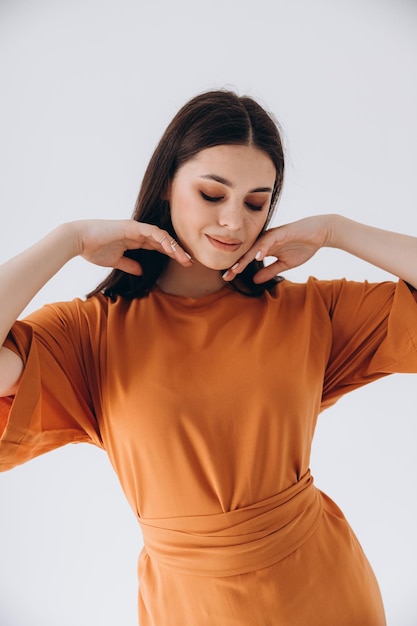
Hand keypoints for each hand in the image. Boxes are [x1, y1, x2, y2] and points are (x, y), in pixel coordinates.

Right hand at [73, 219, 191, 274]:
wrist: (78, 240)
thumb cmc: (93, 249)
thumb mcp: (116, 261)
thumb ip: (130, 265)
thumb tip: (142, 272)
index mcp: (135, 240)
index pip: (159, 246)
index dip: (172, 254)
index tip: (184, 264)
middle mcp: (138, 232)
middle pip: (164, 241)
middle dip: (178, 251)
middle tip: (191, 262)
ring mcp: (136, 228)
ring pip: (162, 236)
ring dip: (174, 247)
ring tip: (185, 258)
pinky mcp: (132, 227)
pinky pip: (152, 232)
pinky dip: (163, 240)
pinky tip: (171, 249)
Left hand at [223, 215, 331, 282]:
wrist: (319, 234)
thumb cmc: (302, 246)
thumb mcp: (284, 264)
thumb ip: (269, 271)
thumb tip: (254, 280)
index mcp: (264, 247)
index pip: (247, 259)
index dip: (237, 268)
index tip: (227, 279)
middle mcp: (264, 241)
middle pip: (246, 253)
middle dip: (236, 265)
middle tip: (225, 277)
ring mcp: (272, 235)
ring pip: (254, 247)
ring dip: (245, 258)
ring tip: (236, 269)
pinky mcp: (281, 232)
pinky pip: (269, 240)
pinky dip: (262, 248)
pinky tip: (257, 257)